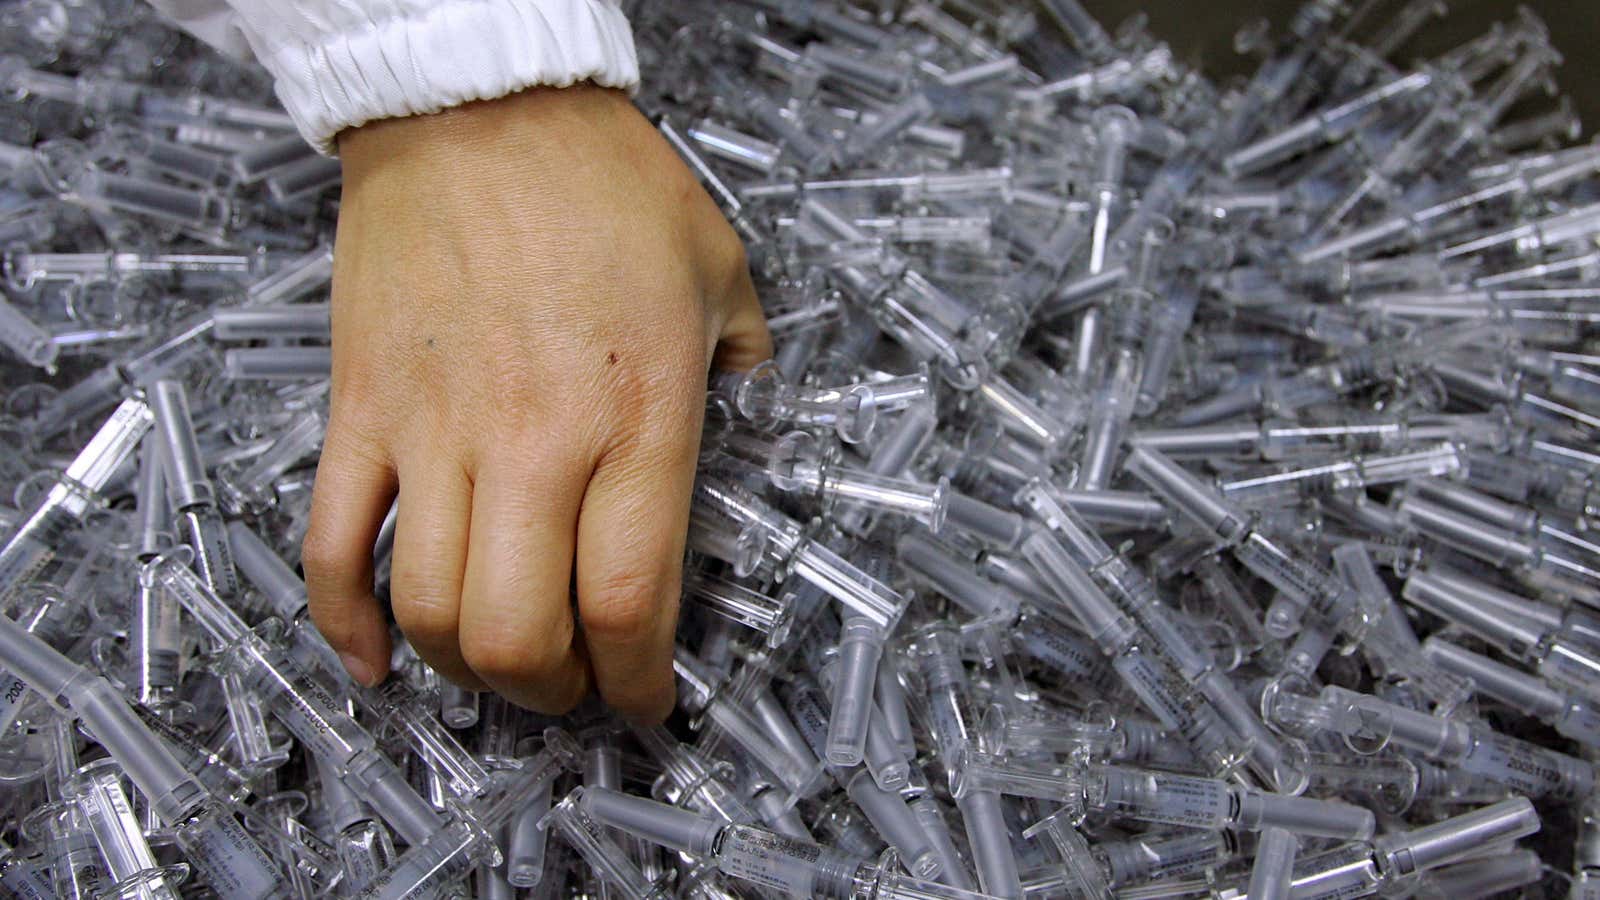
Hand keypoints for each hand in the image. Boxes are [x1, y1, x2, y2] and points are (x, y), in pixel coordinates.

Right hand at [303, 84, 770, 720]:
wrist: (477, 104)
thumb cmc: (600, 178)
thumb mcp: (721, 271)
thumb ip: (747, 366)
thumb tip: (752, 420)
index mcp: (635, 417)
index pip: (632, 600)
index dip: (639, 680)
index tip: (647, 699)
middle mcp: (532, 441)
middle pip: (522, 633)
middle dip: (555, 690)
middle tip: (576, 685)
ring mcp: (434, 430)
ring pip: (431, 607)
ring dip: (467, 667)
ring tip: (499, 664)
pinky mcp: (364, 409)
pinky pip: (334, 543)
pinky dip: (345, 620)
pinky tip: (374, 659)